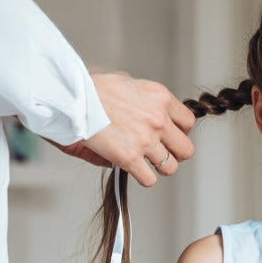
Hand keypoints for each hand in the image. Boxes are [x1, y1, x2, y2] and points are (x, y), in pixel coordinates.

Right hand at [56, 72, 194, 186]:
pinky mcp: (129, 158)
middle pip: (186, 149)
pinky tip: (134, 169)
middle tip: (162, 153)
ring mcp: (145, 140)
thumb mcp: (129, 82)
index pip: (188, 122)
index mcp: (160, 98)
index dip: (180, 132)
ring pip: (170, 167)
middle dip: (175, 153)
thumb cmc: (94, 89)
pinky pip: (150, 179)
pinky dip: (143, 178)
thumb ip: (146, 101)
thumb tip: (151, 115)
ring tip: (147, 162)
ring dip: (160, 168)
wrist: (73, 98)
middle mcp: (157, 119)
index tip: (170, 136)